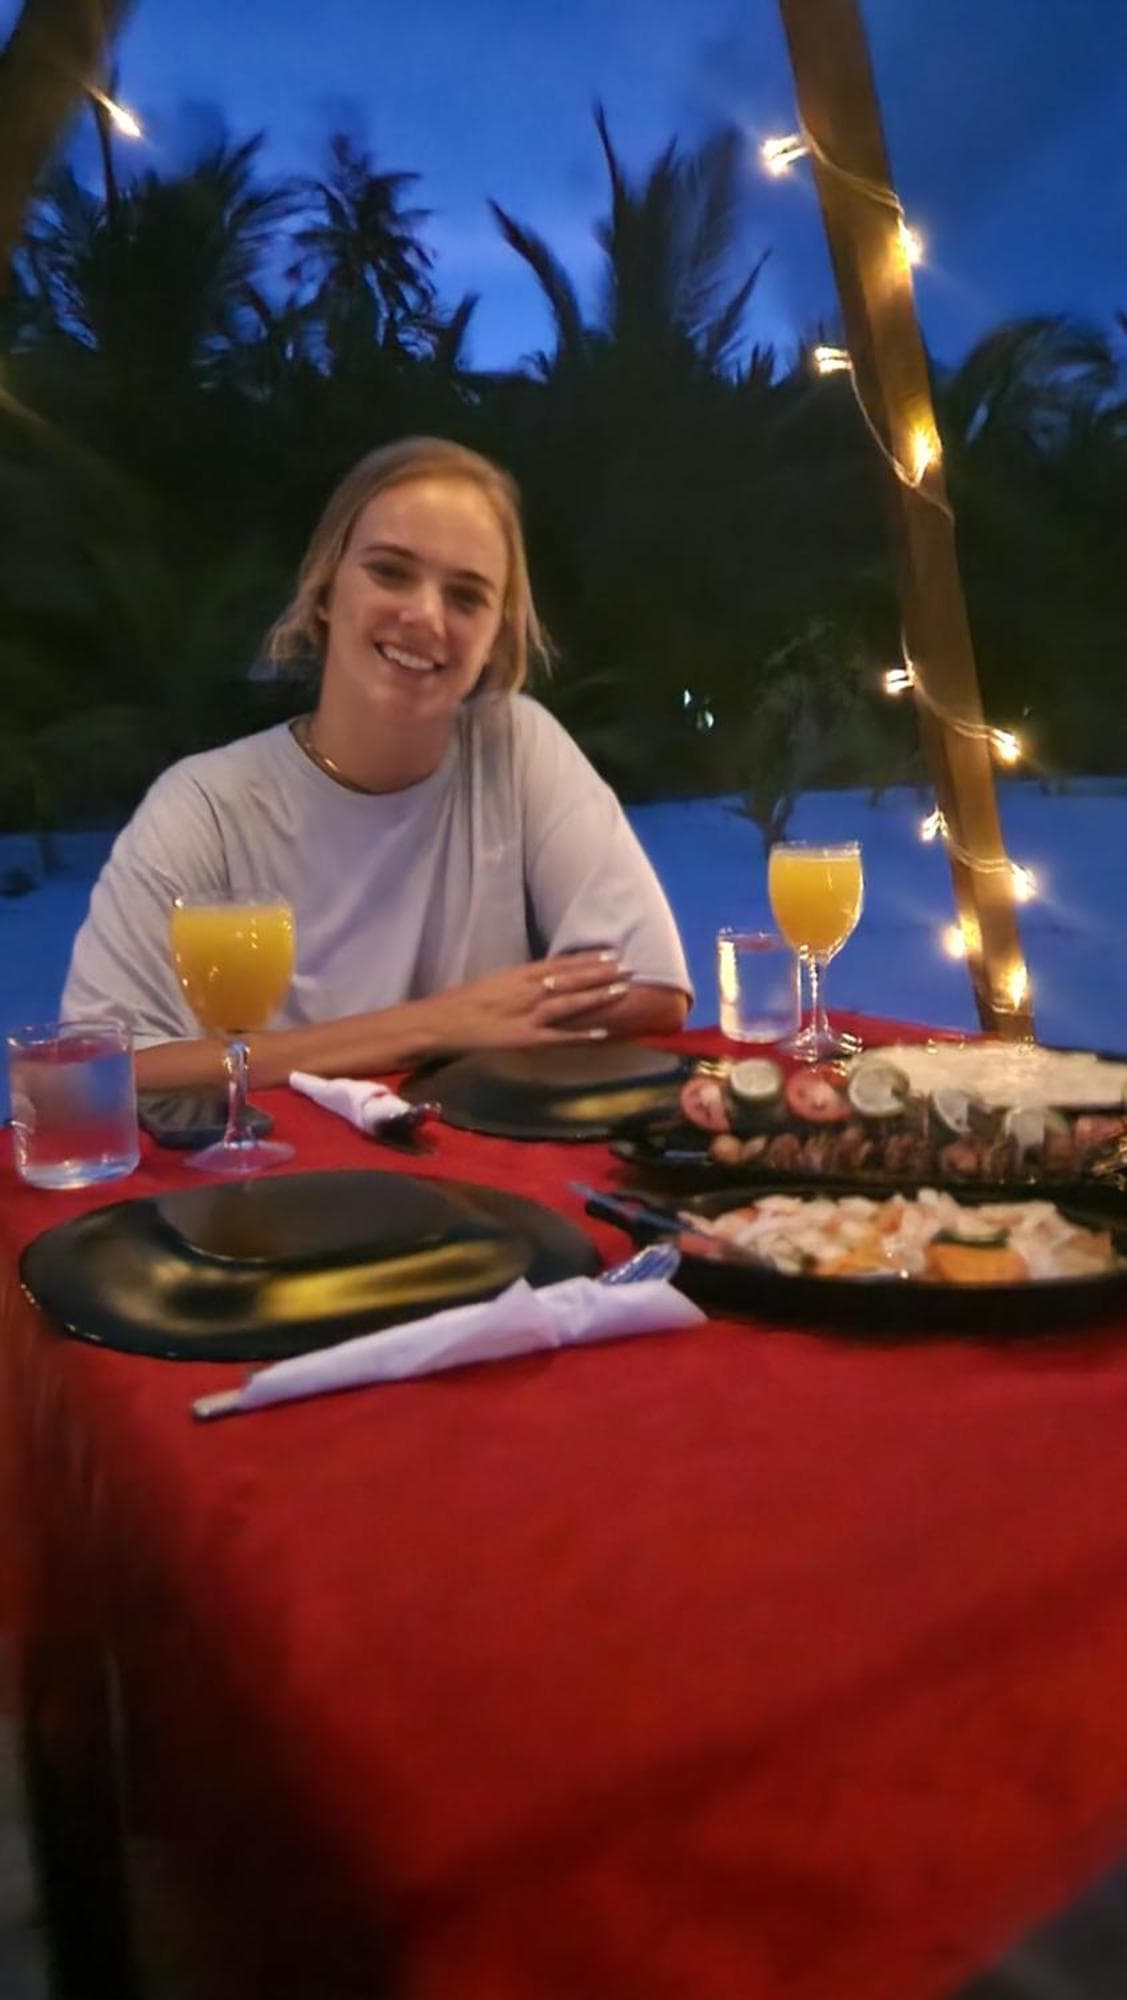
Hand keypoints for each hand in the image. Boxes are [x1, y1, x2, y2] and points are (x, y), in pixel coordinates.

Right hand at [426, 951, 631, 1049]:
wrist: (441, 1022)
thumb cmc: (463, 1002)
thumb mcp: (495, 983)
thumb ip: (520, 982)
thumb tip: (544, 980)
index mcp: (519, 974)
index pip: (561, 963)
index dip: (588, 959)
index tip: (611, 952)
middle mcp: (528, 989)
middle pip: (571, 978)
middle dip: (601, 973)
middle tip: (629, 966)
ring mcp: (528, 1014)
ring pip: (570, 1002)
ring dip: (598, 996)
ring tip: (623, 990)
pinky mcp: (525, 1038)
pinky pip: (558, 1037)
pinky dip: (580, 1035)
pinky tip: (602, 1033)